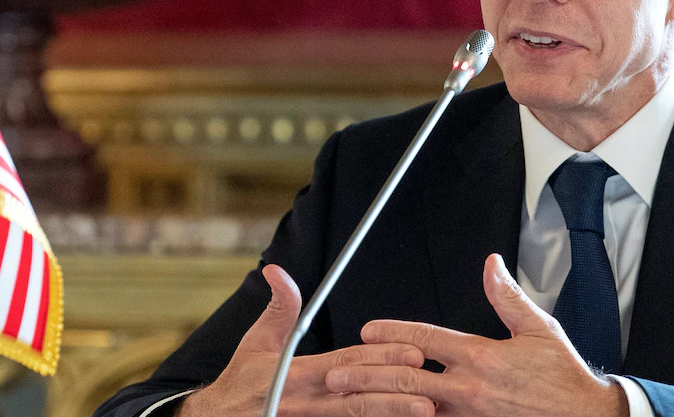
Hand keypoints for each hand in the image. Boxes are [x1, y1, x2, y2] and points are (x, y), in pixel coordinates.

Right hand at [180, 264, 435, 416]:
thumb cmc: (241, 382)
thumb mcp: (256, 342)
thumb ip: (278, 308)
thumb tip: (277, 270)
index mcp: (297, 374)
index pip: (347, 363)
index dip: (381, 357)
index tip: (413, 352)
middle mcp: (308, 402)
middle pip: (360, 396)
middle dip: (396, 389)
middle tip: (431, 385)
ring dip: (392, 413)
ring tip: (427, 411)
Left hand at [325, 254, 628, 416]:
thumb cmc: (562, 376)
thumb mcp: (539, 329)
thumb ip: (508, 297)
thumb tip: (490, 264)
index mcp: (481, 358)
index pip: (427, 340)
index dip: (393, 334)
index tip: (367, 330)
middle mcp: (470, 389)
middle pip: (407, 379)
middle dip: (368, 376)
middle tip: (337, 374)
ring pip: (412, 410)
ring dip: (379, 406)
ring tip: (348, 403)